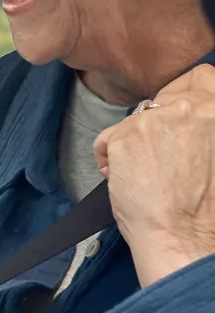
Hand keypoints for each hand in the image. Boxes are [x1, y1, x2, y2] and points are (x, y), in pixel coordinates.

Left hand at [97, 65, 214, 285]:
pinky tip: (123, 178)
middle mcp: (192, 107)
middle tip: (154, 148)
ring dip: (132, 141)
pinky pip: (107, 139)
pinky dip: (110, 157)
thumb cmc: (205, 207)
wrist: (184, 236)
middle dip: (155, 119)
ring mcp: (157, 118)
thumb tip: (193, 118)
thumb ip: (205, 126)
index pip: (201, 77)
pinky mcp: (126, 135)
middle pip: (163, 95)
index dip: (184, 94)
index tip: (176, 114)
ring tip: (142, 173)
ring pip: (135, 118)